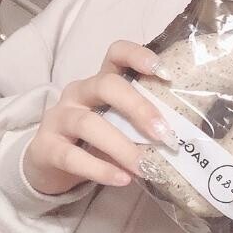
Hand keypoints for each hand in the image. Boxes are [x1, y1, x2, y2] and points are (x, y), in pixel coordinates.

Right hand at [23, 40, 174, 194]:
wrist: (50, 164)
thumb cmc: (98, 139)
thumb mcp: (122, 124)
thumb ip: (146, 123)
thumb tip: (186, 135)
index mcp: (102, 80)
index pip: (116, 53)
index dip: (139, 56)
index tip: (165, 73)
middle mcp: (79, 92)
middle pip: (107, 86)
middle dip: (138, 108)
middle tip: (164, 134)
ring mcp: (59, 117)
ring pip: (90, 124)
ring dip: (122, 147)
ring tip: (145, 166)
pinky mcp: (46, 147)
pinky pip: (72, 156)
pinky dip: (101, 169)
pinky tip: (123, 179)